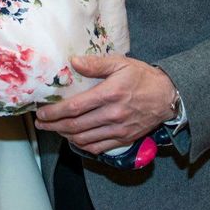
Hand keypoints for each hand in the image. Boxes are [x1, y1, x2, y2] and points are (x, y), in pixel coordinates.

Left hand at [34, 55, 176, 153]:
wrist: (167, 96)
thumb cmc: (142, 77)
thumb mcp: (120, 63)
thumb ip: (96, 63)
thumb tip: (73, 62)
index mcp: (110, 94)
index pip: (75, 107)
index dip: (55, 112)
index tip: (42, 112)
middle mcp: (113, 114)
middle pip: (76, 125)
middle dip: (54, 126)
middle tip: (41, 124)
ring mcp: (118, 129)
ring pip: (84, 138)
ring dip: (65, 136)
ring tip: (54, 129)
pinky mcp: (124, 139)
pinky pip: (98, 148)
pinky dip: (82, 145)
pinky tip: (73, 138)